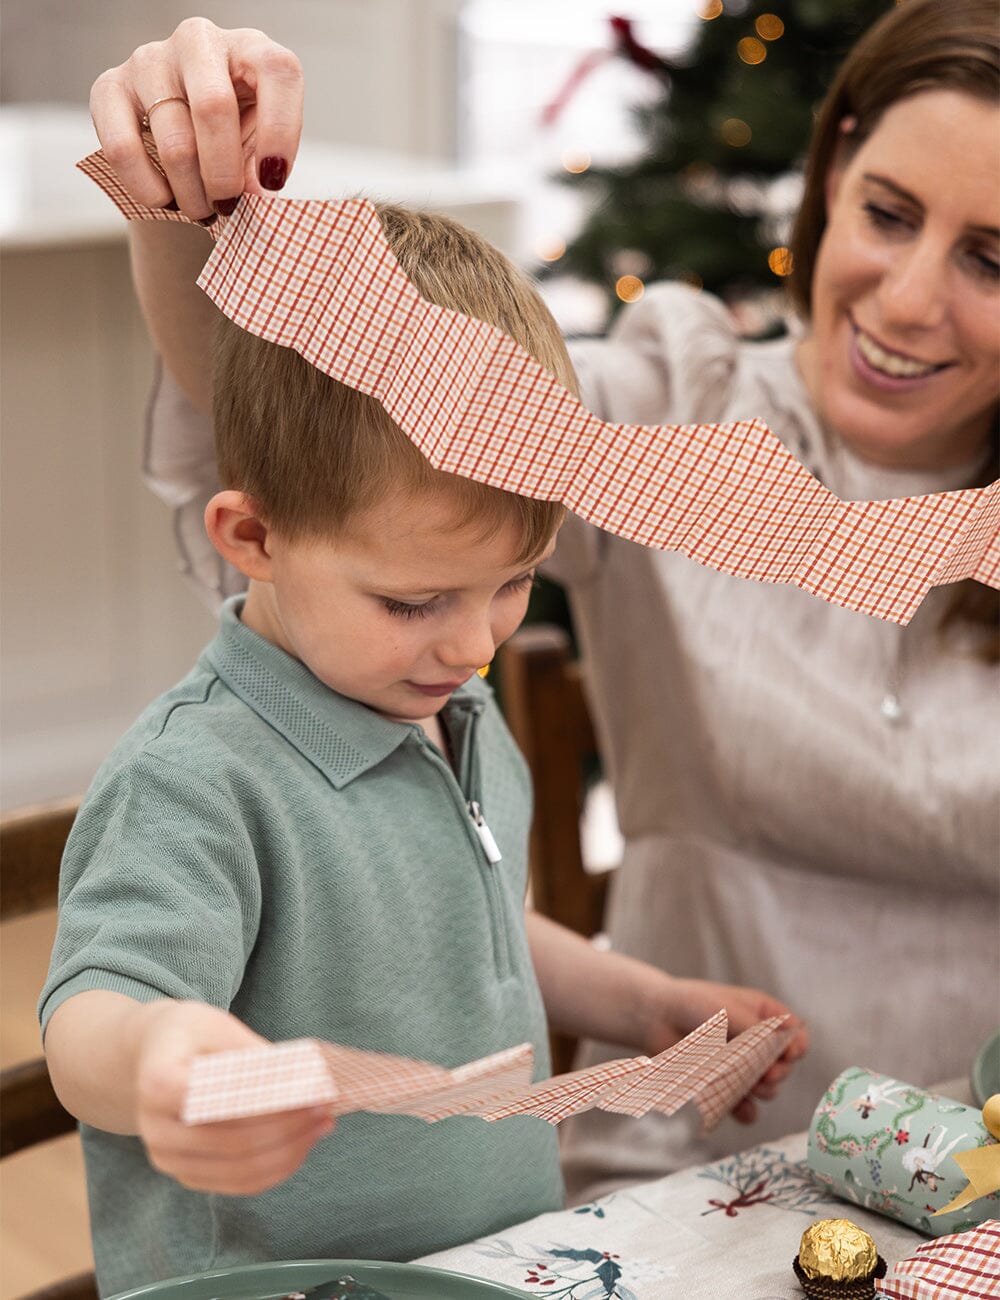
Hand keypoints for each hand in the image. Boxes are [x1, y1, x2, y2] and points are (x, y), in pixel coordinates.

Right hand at [89, 17, 303, 219]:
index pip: (276, 70)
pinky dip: (149, 189)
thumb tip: (253, 193)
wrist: (184, 134)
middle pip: (214, 108)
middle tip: (227, 207)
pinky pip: (123, 149)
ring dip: (191, 194)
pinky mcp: (110, 86)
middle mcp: (199, 42)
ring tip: (201, 209)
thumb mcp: (261, 143)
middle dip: (224, 175)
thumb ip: (264, 163)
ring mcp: (150, 59)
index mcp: (250, 48)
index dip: (280, 132)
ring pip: (174, 143)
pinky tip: (164, 199)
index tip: (273, 182)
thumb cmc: (234, 136)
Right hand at [134, 1000, 333, 1194]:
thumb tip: (307, 1083)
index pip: (224, 1102)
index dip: (274, 1103)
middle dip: (290, 1127)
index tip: (315, 1091)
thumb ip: (256, 1057)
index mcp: (159, 1082)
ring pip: (239, 1171)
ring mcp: (168, 1159)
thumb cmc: (190, 1034)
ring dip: (290, 1151)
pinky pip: (236, 1184)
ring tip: (322, 1125)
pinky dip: (275, 1168)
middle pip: (234, 1142)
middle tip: (326, 1108)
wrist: (151, 1056)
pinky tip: (301, 1144)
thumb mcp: (219, 1026)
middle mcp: (155, 1129)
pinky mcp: (185, 1175)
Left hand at [649, 977, 808, 1124]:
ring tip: (747, 1085)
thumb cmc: (692, 1004)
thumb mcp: (729, 1010)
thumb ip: (757, 1032)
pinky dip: (746, 1111)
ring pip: (767, 1088)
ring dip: (762, 1090)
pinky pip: (744, 1107)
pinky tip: (743, 1110)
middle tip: (765, 1074)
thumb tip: (782, 1053)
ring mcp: (741, 1064)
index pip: (795, 1033)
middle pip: (784, 1065)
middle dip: (777, 1072)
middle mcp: (757, 1041)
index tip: (788, 1054)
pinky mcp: (725, 1085)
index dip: (796, 1046)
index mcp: (763, 1015)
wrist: (655, 1019)